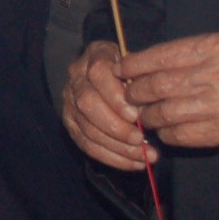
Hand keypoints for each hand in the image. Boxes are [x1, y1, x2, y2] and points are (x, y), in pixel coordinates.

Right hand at [63, 40, 152, 170]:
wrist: (106, 72)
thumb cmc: (131, 68)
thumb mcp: (138, 64)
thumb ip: (141, 79)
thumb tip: (148, 109)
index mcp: (95, 56)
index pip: (99, 74)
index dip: (116, 96)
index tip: (136, 114)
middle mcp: (76, 78)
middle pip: (88, 104)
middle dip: (116, 126)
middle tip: (140, 139)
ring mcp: (70, 102)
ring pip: (88, 129)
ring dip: (118, 147)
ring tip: (144, 157)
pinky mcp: (70, 123)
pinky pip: (87, 145)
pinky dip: (112, 158)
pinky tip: (134, 163)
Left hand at [118, 33, 218, 149]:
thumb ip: (190, 54)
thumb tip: (143, 65)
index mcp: (218, 47)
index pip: (162, 56)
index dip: (135, 65)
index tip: (121, 69)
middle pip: (158, 86)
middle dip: (136, 93)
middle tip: (130, 96)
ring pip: (165, 113)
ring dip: (149, 116)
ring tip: (146, 114)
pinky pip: (181, 135)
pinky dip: (167, 133)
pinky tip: (167, 128)